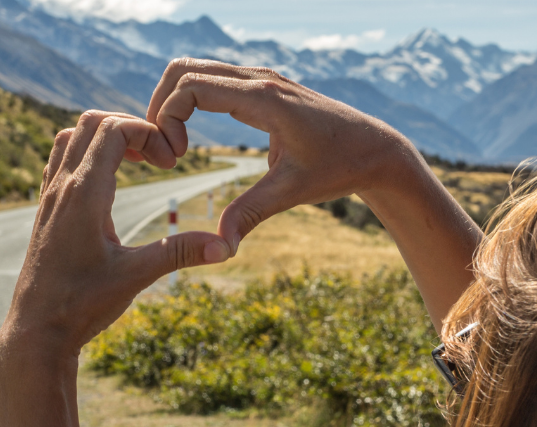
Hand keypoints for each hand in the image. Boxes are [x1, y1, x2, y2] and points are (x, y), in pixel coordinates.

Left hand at [0, 111, 231, 360]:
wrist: (37, 331)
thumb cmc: (81, 305)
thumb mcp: (136, 276)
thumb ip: (180, 254)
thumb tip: (226, 247)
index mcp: (84, 194)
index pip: (113, 129)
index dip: (148, 133)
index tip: (170, 164)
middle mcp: (62, 187)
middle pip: (90, 122)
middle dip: (130, 128)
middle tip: (158, 159)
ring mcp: (49, 197)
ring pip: (71, 137)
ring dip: (106, 138)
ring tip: (136, 163)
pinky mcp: (46, 210)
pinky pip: (61, 160)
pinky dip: (87, 154)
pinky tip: (110, 183)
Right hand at [148, 59, 424, 252]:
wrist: (375, 149)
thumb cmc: (339, 167)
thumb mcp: (292, 192)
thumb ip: (251, 213)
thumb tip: (220, 246)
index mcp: (264, 99)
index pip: (191, 87)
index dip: (169, 119)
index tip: (176, 158)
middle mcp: (260, 79)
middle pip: (184, 69)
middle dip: (161, 106)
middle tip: (164, 150)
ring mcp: (261, 78)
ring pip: (196, 69)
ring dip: (173, 102)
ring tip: (174, 145)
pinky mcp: (263, 86)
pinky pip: (213, 79)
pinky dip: (190, 100)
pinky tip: (191, 136)